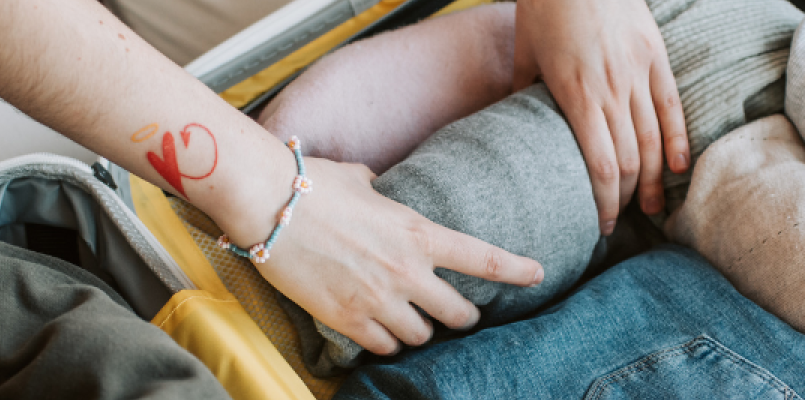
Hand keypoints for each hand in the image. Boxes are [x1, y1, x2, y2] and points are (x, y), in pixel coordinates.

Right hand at [251, 158, 545, 354]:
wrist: (267, 204)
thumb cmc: (311, 183)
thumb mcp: (361, 181)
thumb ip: (382, 192)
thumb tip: (378, 187)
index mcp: (418, 232)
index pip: (483, 258)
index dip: (516, 270)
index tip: (537, 273)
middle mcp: (406, 271)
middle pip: (458, 313)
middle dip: (463, 316)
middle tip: (460, 315)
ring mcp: (378, 299)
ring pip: (421, 336)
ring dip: (419, 330)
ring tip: (410, 321)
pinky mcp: (347, 319)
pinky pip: (383, 345)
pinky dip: (385, 341)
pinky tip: (379, 331)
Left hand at [514, 0, 688, 233]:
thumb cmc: (545, 6)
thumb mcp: (525, 53)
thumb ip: (523, 94)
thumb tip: (516, 129)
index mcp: (576, 95)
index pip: (600, 166)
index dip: (604, 202)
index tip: (600, 225)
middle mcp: (611, 89)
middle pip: (631, 161)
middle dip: (627, 198)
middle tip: (621, 220)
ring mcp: (637, 73)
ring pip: (654, 139)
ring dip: (656, 179)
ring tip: (654, 207)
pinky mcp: (655, 56)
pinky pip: (672, 106)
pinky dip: (677, 140)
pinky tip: (678, 167)